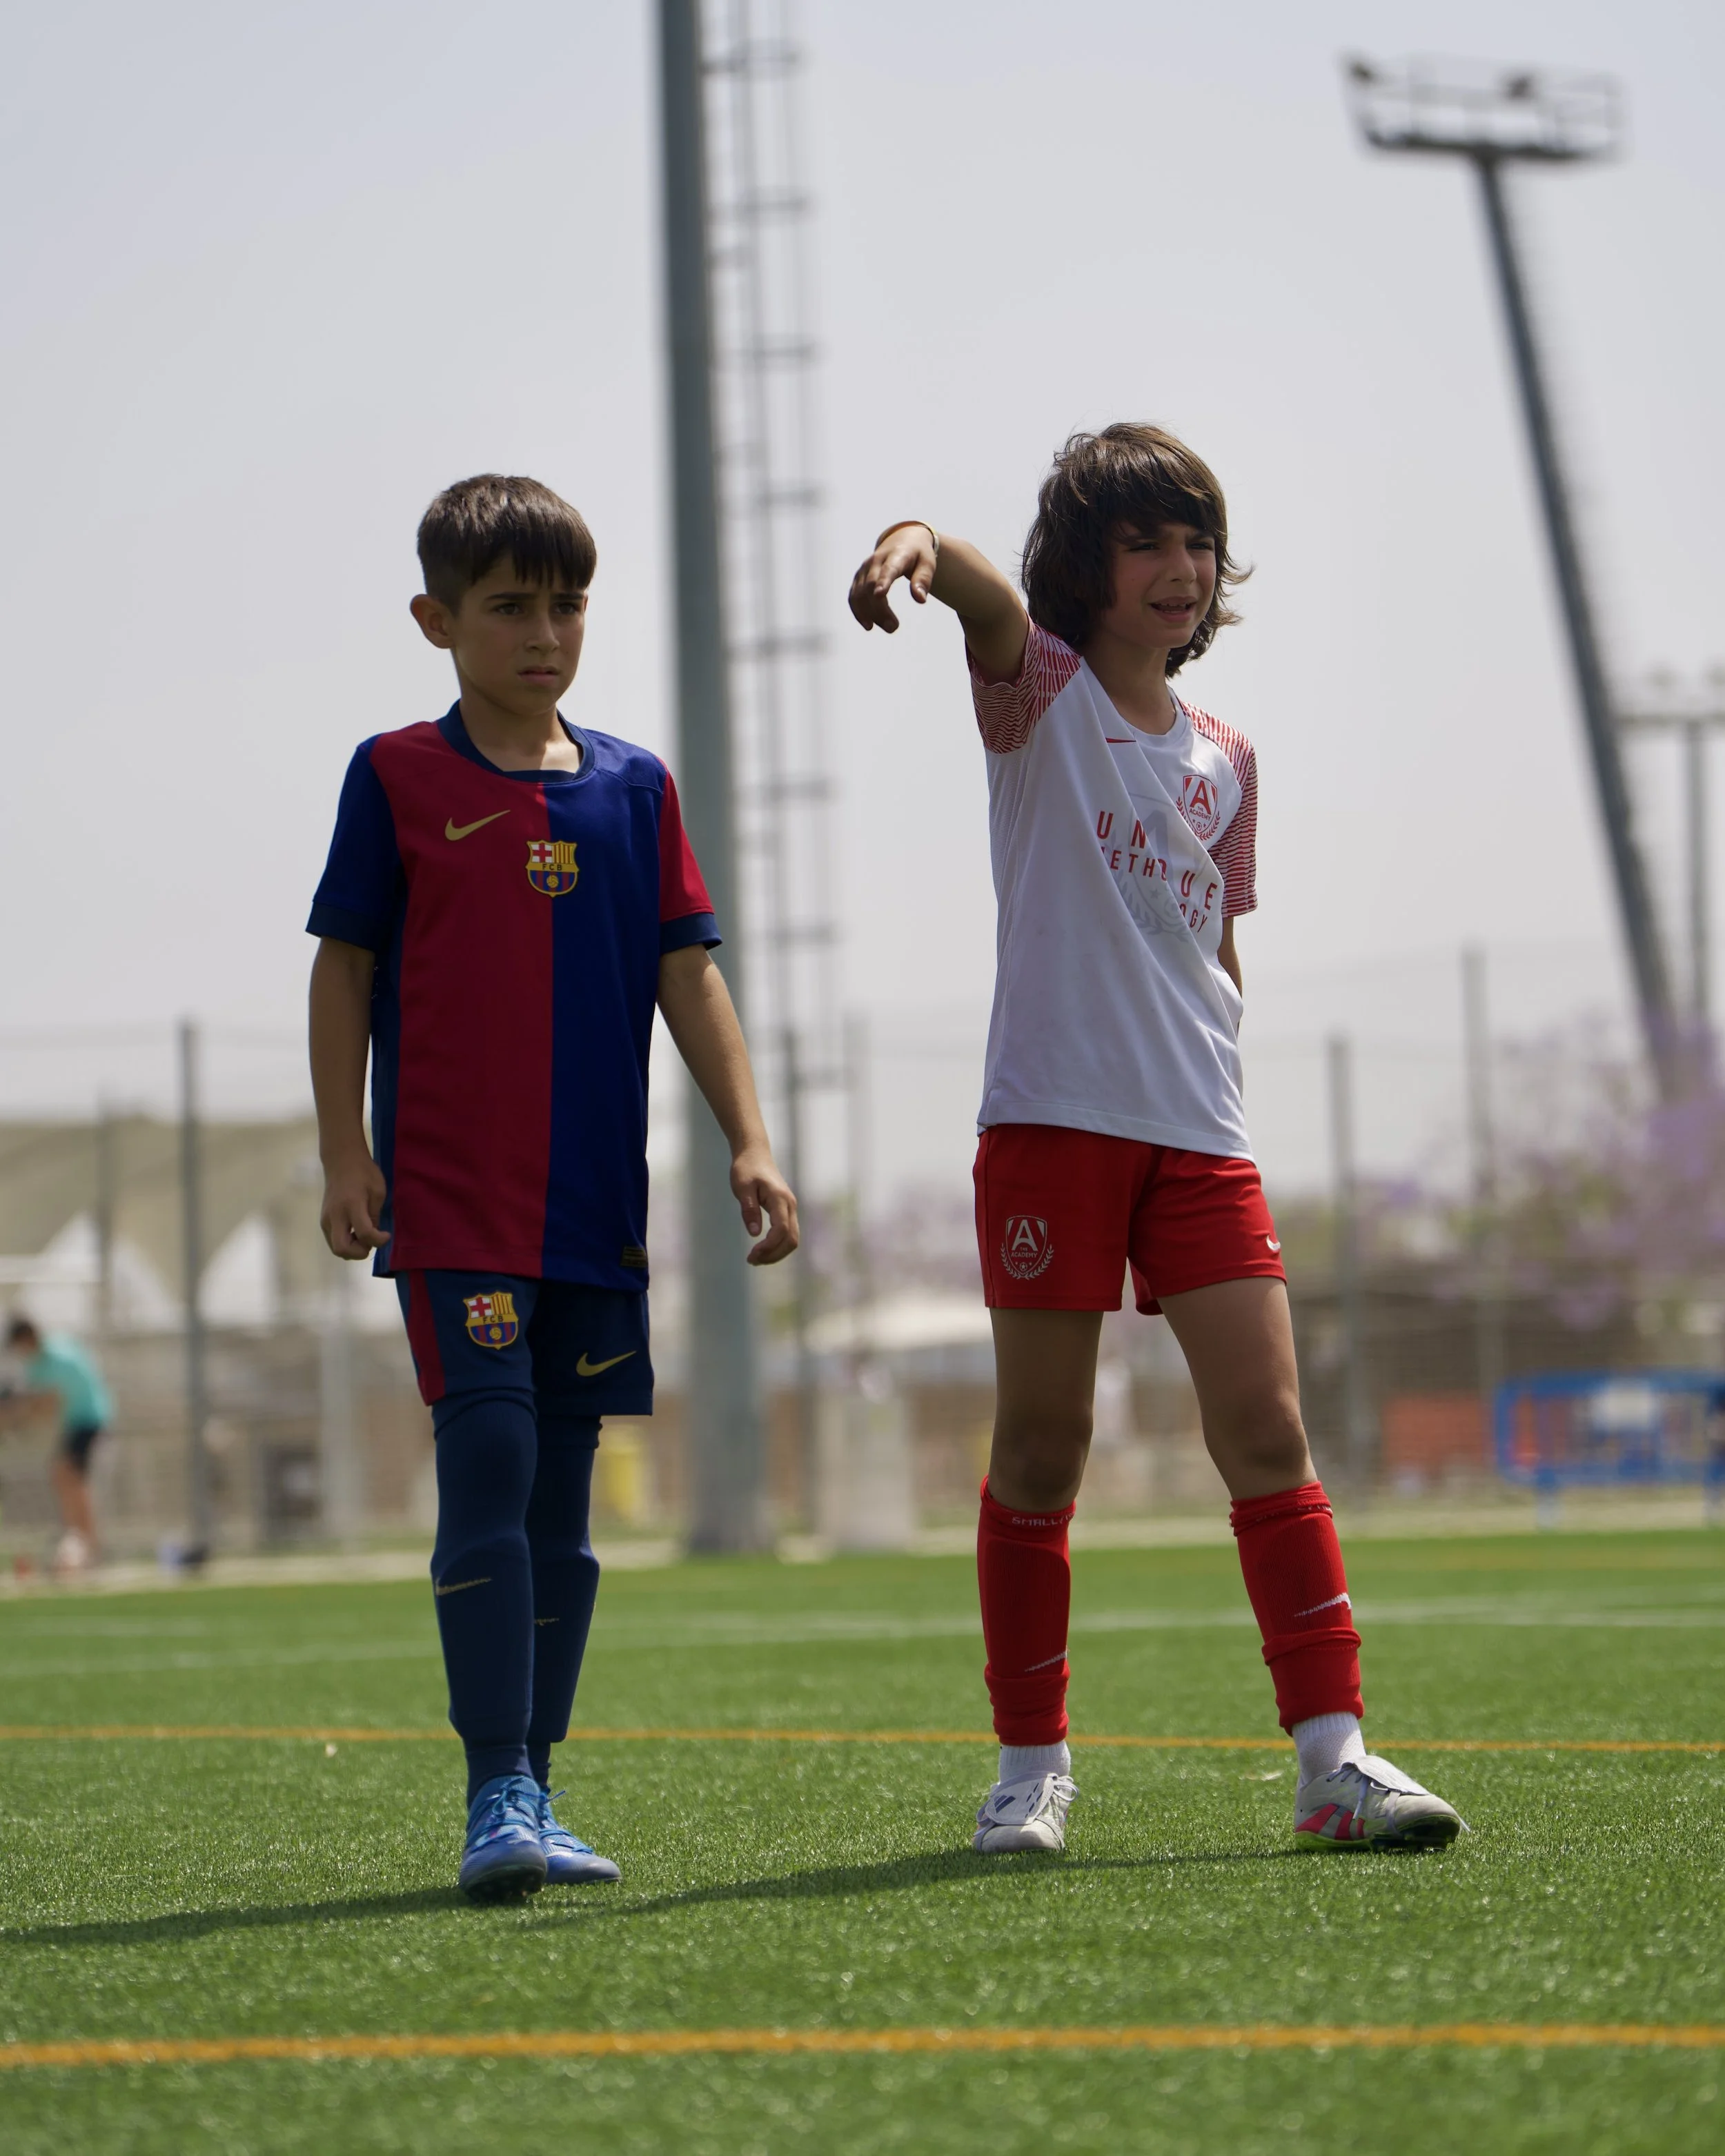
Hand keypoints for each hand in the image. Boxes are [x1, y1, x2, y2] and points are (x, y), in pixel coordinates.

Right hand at [320, 1153, 388, 1260]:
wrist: (341, 1161)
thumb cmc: (363, 1173)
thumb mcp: (377, 1191)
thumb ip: (374, 1215)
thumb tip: (372, 1235)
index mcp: (352, 1205)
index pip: (364, 1233)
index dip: (378, 1240)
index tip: (386, 1234)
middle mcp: (334, 1215)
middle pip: (341, 1249)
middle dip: (359, 1253)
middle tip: (370, 1242)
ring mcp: (325, 1219)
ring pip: (335, 1248)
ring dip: (352, 1249)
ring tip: (364, 1236)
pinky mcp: (323, 1220)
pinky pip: (333, 1240)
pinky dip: (346, 1243)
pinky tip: (355, 1232)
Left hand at [731, 1144, 798, 1265]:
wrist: (755, 1154)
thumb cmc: (746, 1169)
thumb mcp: (742, 1187)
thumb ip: (749, 1209)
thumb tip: (755, 1233)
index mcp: (780, 1199)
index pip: (781, 1230)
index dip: (768, 1247)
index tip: (751, 1255)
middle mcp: (790, 1205)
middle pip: (791, 1239)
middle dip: (773, 1255)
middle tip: (752, 1260)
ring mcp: (791, 1208)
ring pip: (793, 1239)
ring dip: (777, 1253)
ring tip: (756, 1258)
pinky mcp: (787, 1211)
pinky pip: (789, 1234)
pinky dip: (778, 1246)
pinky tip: (763, 1250)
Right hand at [848, 524, 936, 632]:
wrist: (903, 539)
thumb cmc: (918, 554)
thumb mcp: (927, 563)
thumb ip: (923, 580)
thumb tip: (920, 600)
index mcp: (896, 555)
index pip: (888, 569)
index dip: (883, 581)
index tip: (880, 595)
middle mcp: (876, 560)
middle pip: (871, 586)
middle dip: (879, 609)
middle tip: (894, 628)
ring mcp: (865, 568)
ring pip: (860, 593)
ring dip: (869, 614)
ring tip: (888, 628)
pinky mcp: (859, 577)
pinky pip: (854, 596)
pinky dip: (858, 611)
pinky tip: (868, 624)